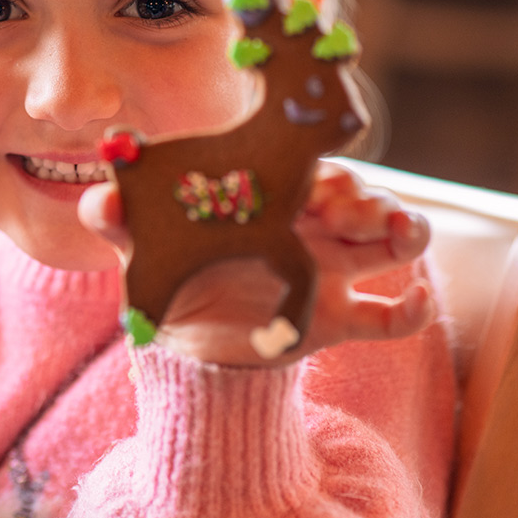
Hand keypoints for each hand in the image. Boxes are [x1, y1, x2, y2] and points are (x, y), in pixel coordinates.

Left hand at [77, 163, 434, 366]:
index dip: (326, 171)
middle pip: (359, 202)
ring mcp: (332, 272)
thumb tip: (100, 198)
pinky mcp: (338, 320)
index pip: (309, 172)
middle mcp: (311, 228)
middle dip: (372, 199)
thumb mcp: (145, 249)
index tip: (326, 178)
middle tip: (370, 208)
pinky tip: (417, 301)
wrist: (185, 346)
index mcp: (272, 200)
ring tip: (405, 234)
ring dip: (404, 233)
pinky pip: (387, 317)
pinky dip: (411, 310)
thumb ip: (124, 221)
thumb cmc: (173, 276)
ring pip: (386, 245)